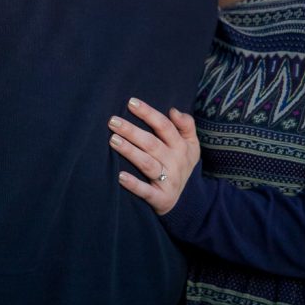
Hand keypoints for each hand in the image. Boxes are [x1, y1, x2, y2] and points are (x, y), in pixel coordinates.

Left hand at [108, 97, 199, 215]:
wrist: (189, 201)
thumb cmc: (182, 164)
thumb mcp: (192, 144)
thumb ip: (187, 124)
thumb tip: (174, 110)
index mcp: (181, 146)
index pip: (164, 126)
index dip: (148, 113)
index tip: (131, 102)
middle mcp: (175, 162)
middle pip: (152, 143)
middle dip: (132, 131)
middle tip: (113, 121)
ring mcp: (169, 180)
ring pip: (147, 164)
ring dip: (130, 152)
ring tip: (113, 140)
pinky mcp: (161, 199)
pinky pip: (146, 191)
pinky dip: (134, 184)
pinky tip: (120, 176)